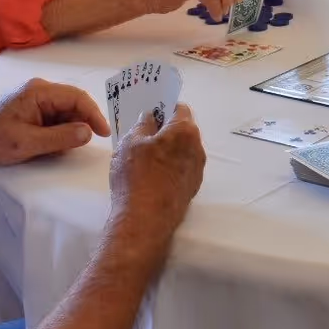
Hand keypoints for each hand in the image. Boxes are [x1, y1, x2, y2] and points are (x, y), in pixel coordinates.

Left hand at [0, 78, 108, 175]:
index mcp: (38, 92)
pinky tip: (52, 145)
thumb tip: (88, 132)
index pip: (77, 97)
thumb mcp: (29, 143)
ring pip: (65, 111)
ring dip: (69, 129)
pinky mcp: (31, 109)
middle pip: (73, 103)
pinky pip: (55, 117)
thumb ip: (61, 137)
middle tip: (86, 144)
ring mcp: (34, 98)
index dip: (94, 115)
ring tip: (62, 148)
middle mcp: (39, 90)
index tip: (104, 134)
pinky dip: (59, 131)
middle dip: (81, 123)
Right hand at [107, 104, 206, 252]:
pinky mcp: (192, 188)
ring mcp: (197, 170)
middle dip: (165, 130)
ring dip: (167, 150)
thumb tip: (150, 118)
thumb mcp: (130, 142)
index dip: (164, 109)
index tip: (149, 115)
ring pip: (182, 151)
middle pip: (183, 131)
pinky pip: (181, 169)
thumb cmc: (136, 176)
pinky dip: (169, 167)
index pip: (179, 109)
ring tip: (142, 159)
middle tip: (142, 136)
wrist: (145, 220)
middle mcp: (198, 149)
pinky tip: (150, 176)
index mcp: (186, 131)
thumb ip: (142, 124)